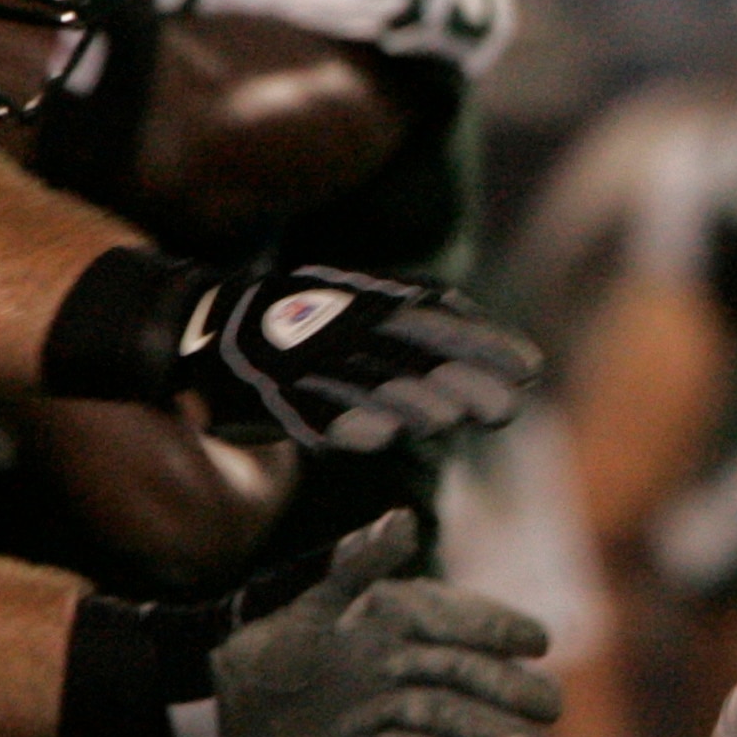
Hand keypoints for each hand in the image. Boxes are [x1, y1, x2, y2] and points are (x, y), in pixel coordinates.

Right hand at [183, 264, 540, 451]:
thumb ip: (429, 332)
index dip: (482, 341)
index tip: (530, 369)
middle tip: (505, 408)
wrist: (206, 328)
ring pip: (361, 381)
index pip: (435, 315)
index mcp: (366, 297)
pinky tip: (377, 439)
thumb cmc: (305, 329)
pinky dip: (340, 422)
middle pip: (406, 350)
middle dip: (458, 377)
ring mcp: (302, 358)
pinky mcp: (268, 395)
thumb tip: (510, 367)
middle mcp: (338, 322)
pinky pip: (307, 411)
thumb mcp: (365, 313)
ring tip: (446, 422)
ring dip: (406, 401)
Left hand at [212, 512, 562, 736]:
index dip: (498, 628)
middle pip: (462, 673)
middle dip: (508, 690)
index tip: (540, 641)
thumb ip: (357, 563)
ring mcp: (372, 700)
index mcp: (382, 614)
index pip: (454, 618)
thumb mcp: (308, 597)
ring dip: (485, 733)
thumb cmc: (254, 632)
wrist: (203, 691)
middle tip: (551, 708)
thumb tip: (405, 520)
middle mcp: (385, 656)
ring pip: (443, 717)